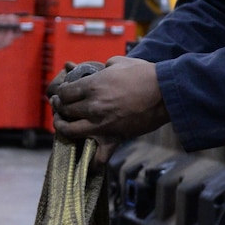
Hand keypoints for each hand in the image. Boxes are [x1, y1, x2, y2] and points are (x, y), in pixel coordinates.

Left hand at [48, 56, 167, 160]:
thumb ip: (104, 66)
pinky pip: (99, 156)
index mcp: (92, 86)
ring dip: (62, 128)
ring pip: (70, 131)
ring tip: (63, 125)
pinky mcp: (113, 137)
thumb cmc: (144, 74)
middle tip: (60, 108)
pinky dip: (92, 161)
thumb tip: (101, 67)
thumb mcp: (120, 62)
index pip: (64, 93)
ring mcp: (101, 123)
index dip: (61, 94)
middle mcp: (92, 105)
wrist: (165, 93)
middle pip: (64, 110)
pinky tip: (87, 160)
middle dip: (59, 108)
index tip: (62, 95)